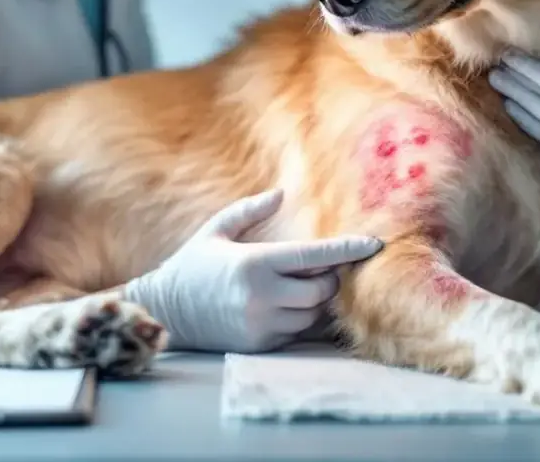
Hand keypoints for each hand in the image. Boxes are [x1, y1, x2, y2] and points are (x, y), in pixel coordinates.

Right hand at [123, 188, 381, 352]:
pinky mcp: (260, 345)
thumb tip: (281, 194)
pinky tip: (287, 307)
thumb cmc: (193, 265)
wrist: (165, 312)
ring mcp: (262, 324)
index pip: (314, 256)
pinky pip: (298, 333)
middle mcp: (262, 296)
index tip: (374, 244)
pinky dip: (301, 319)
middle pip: (322, 291)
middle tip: (321, 270)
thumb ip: (250, 210)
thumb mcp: (217, 230)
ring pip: (313, 315)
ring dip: (316, 302)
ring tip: (299, 288)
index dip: (348, 250)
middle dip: (329, 279)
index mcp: (255, 263)